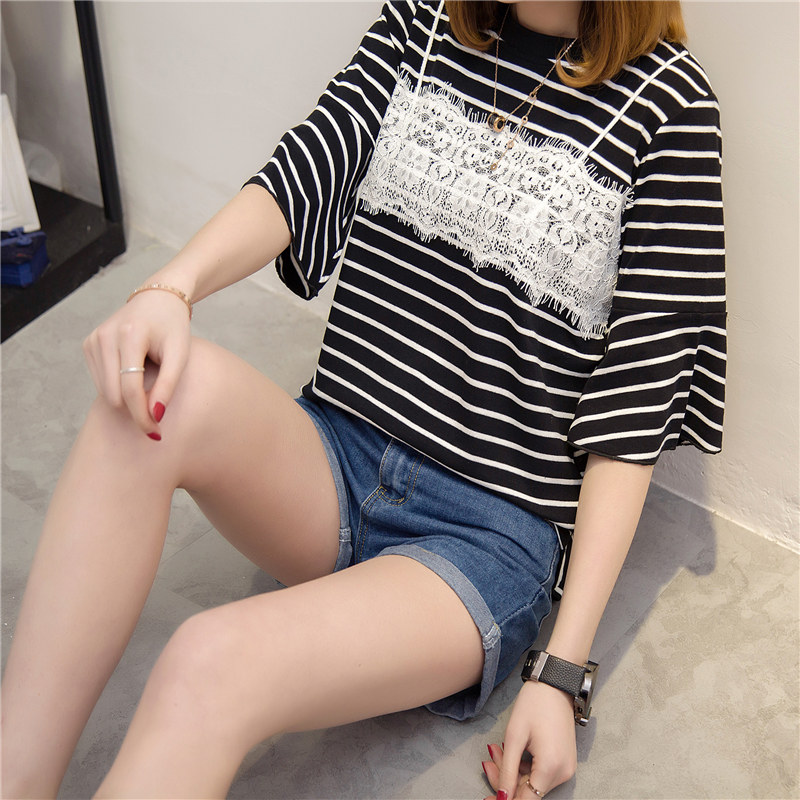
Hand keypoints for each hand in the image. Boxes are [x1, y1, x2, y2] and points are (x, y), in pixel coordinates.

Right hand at [82, 287, 191, 436]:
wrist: (158, 298)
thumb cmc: (173, 326)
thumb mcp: (179, 354)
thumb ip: (168, 385)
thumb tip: (155, 416)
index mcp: (129, 335)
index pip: (130, 388)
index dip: (142, 415)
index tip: (156, 433)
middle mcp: (104, 336)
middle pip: (114, 394)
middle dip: (134, 411)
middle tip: (156, 417)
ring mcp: (92, 340)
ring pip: (105, 392)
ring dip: (126, 400)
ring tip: (148, 388)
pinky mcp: (88, 345)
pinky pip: (101, 382)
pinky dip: (117, 388)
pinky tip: (134, 377)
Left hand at [482, 680, 576, 798]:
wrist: (554, 684)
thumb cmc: (534, 704)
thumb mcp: (514, 737)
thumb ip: (508, 771)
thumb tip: (502, 798)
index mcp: (551, 768)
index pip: (526, 799)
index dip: (505, 799)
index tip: (488, 798)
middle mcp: (563, 773)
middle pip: (529, 791)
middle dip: (505, 779)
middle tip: (488, 762)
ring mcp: (566, 767)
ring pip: (533, 782)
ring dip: (512, 771)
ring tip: (498, 750)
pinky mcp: (564, 761)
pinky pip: (540, 773)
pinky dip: (523, 766)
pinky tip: (511, 751)